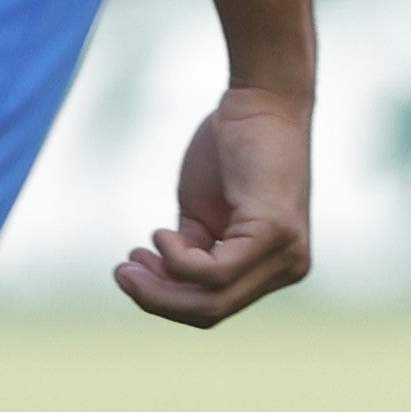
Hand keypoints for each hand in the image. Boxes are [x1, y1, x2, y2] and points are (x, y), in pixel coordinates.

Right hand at [119, 86, 312, 324]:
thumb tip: (164, 286)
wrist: (260, 101)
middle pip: (211, 310)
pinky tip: (162, 235)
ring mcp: (286, 253)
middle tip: (121, 273)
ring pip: (212, 300)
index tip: (131, 269)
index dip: (165, 298)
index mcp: (272, 267)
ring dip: (161, 286)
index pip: (213, 305)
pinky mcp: (276, 233)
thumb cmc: (231, 152)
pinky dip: (179, 260)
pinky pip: (216, 273)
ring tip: (133, 258)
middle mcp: (288, 267)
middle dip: (157, 299)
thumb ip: (192, 253)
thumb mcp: (204, 215)